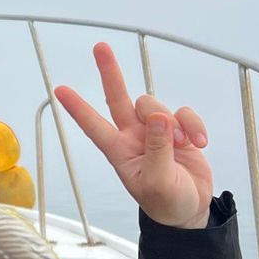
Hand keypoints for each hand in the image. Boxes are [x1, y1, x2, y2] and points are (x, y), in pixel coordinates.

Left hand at [54, 42, 212, 228]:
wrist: (190, 211)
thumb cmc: (166, 202)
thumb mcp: (157, 182)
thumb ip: (157, 150)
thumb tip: (158, 117)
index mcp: (119, 151)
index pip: (94, 126)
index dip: (78, 108)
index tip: (59, 89)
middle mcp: (133, 136)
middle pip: (118, 98)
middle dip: (110, 72)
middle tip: (100, 47)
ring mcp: (156, 131)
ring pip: (155, 105)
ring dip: (173, 123)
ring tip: (182, 147)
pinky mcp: (179, 129)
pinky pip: (184, 113)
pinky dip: (193, 125)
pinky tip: (200, 144)